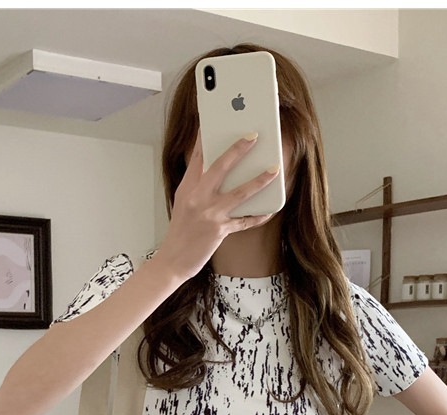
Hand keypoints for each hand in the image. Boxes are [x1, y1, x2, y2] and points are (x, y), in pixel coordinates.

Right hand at [157, 132, 279, 280]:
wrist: (172, 261)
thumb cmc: (179, 232)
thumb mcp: (183, 203)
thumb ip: (197, 185)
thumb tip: (217, 169)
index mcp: (187, 188)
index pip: (198, 156)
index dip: (207, 136)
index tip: (216, 121)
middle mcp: (197, 198)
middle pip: (220, 167)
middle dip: (238, 150)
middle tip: (253, 136)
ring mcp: (209, 214)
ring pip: (239, 192)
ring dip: (259, 180)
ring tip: (274, 170)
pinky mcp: (219, 230)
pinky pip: (245, 220)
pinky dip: (259, 215)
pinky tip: (270, 210)